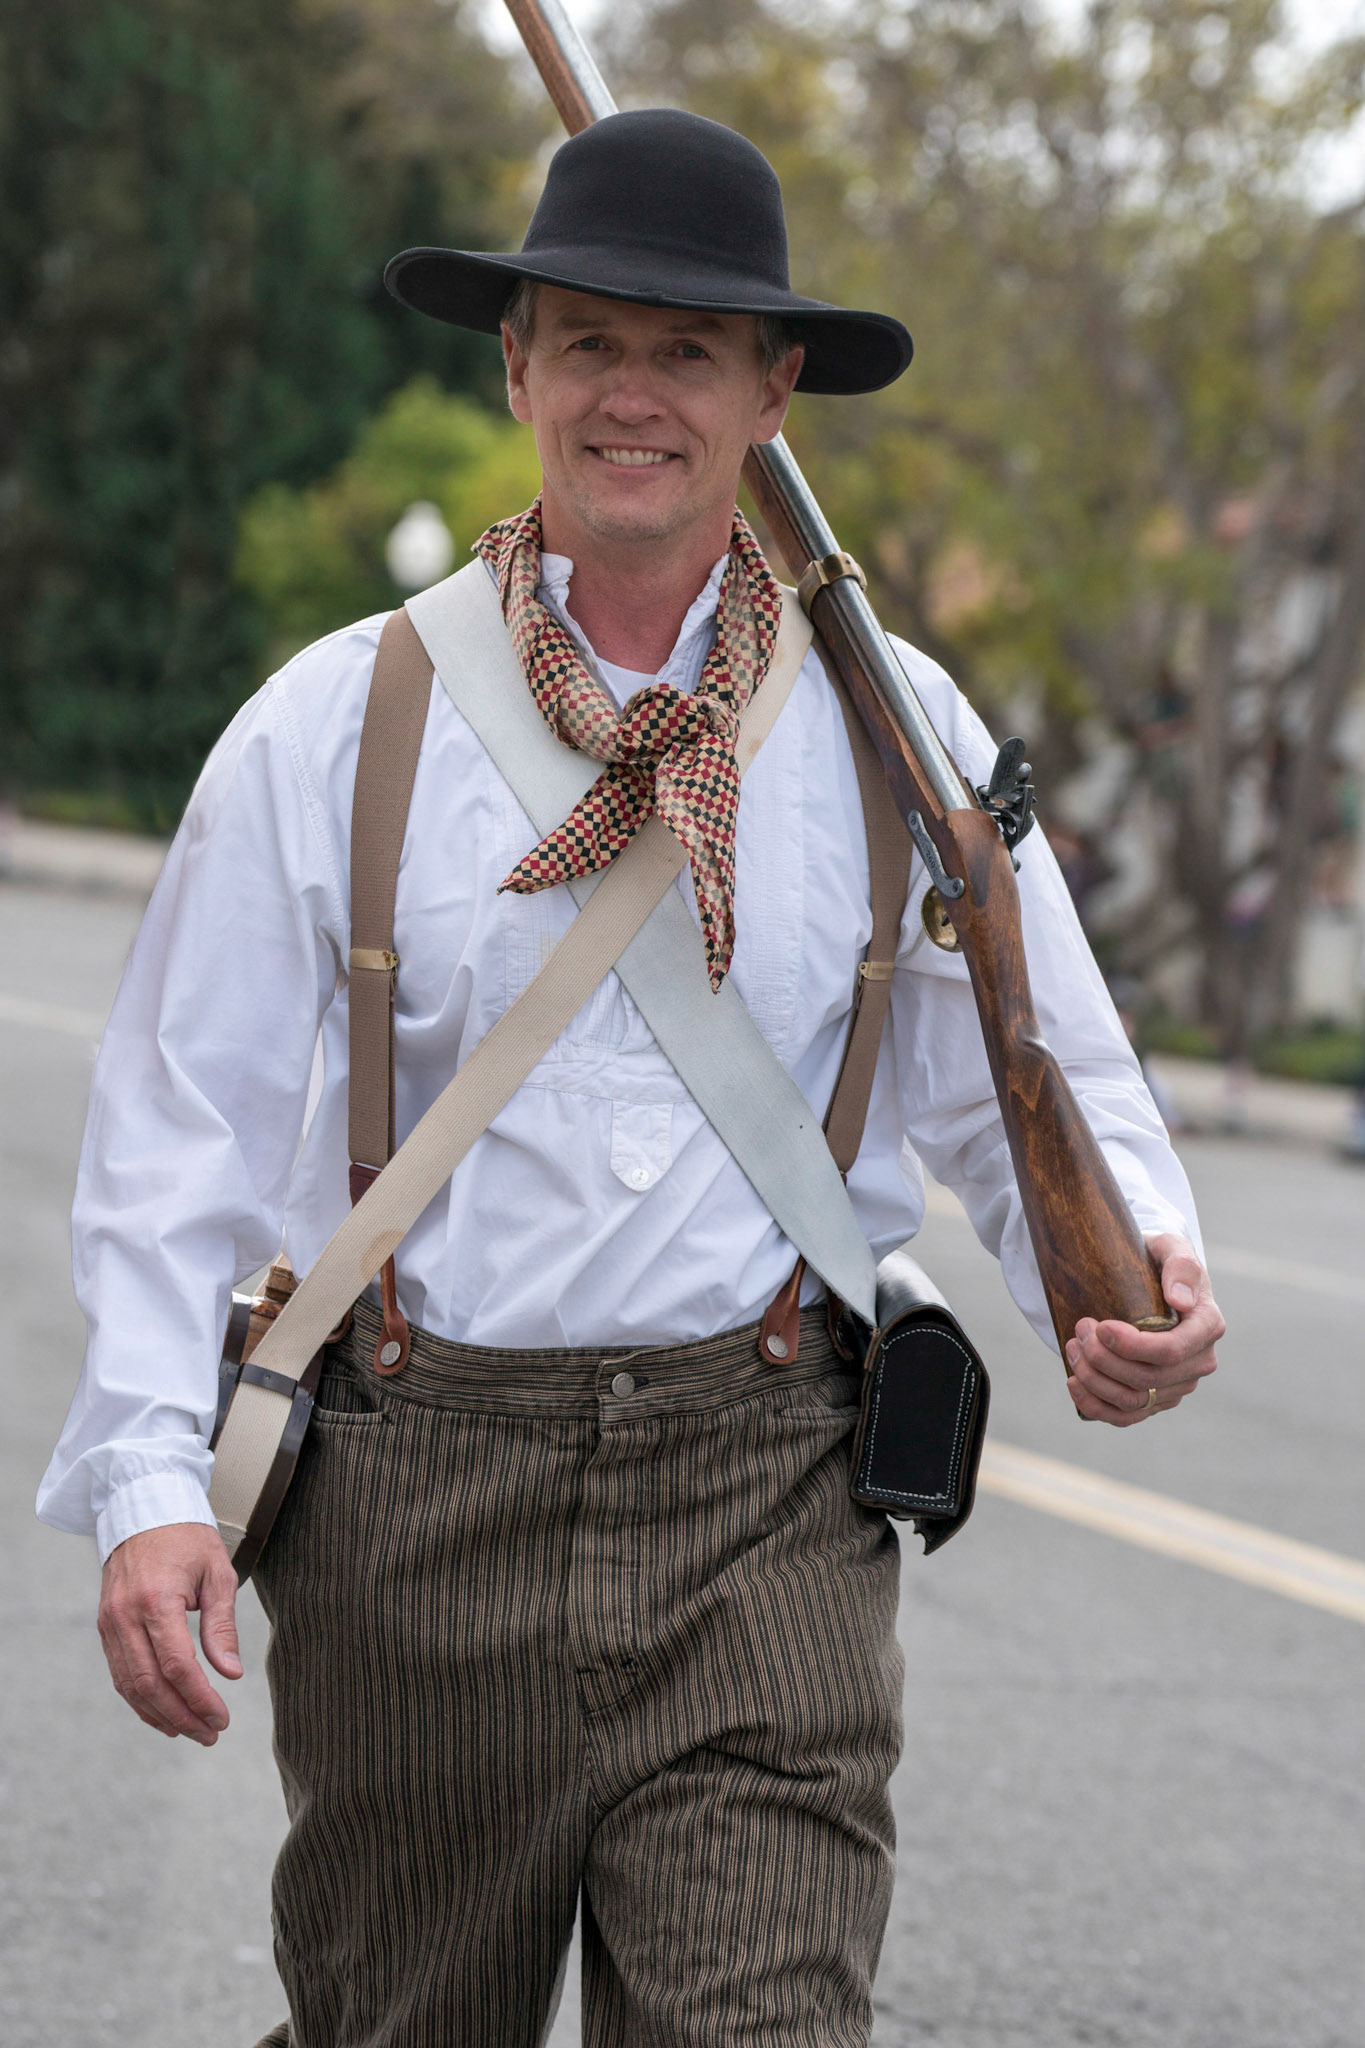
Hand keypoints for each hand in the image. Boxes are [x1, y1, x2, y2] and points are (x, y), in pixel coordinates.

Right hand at [98, 1522, 240, 1743]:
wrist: (144, 1508)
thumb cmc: (187, 1537)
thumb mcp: (217, 1573)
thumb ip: (222, 1626)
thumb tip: (230, 1673)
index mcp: (156, 1599)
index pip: (177, 1666)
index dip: (200, 1699)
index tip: (221, 1718)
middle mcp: (125, 1615)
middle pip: (149, 1684)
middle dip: (181, 1716)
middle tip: (210, 1734)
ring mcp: (110, 1622)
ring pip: (129, 1685)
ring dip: (160, 1715)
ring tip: (191, 1731)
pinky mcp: (105, 1626)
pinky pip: (120, 1673)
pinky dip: (140, 1699)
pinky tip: (163, 1714)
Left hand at [1065, 1232, 1223, 1426]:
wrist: (1149, 1280)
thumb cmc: (1158, 1261)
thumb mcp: (1171, 1247)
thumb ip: (1182, 1265)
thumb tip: (1181, 1300)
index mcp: (1208, 1326)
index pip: (1171, 1351)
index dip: (1133, 1347)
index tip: (1101, 1327)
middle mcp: (1199, 1361)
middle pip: (1147, 1379)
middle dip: (1104, 1359)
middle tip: (1079, 1330)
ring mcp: (1177, 1384)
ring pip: (1133, 1400)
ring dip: (1094, 1379)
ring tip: (1072, 1348)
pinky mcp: (1155, 1398)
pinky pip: (1126, 1416)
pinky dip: (1096, 1406)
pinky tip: (1073, 1383)